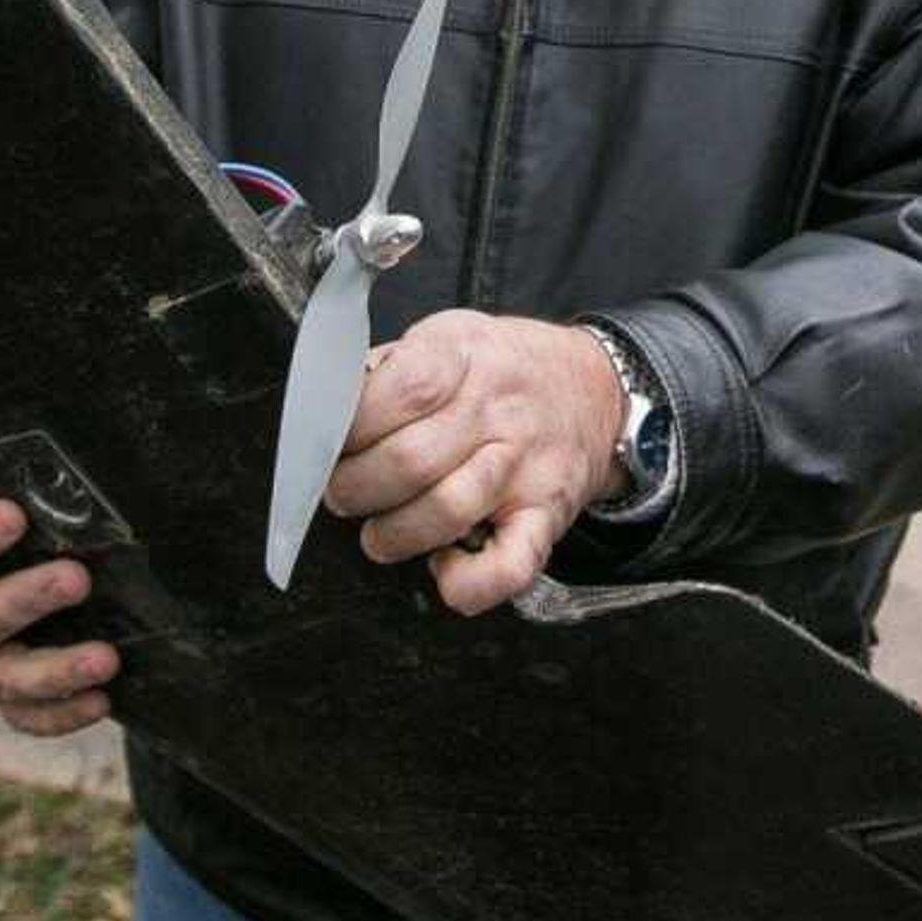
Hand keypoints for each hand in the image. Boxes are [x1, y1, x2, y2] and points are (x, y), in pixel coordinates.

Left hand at [327, 311, 626, 615]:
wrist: (595, 387)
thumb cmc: (502, 369)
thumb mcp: (447, 337)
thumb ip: (389, 369)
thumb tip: (327, 411)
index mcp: (466, 357)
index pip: (400, 391)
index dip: (351, 426)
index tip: (330, 442)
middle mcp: (499, 413)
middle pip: (409, 461)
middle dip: (354, 488)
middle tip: (345, 492)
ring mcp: (525, 468)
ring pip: (445, 513)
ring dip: (393, 534)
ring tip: (380, 532)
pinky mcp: (545, 516)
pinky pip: (510, 566)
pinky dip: (469, 583)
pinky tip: (445, 568)